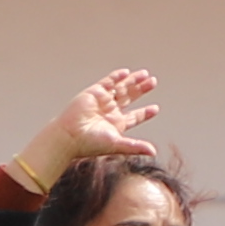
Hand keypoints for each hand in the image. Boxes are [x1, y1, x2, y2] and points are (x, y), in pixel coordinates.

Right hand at [8, 68, 162, 192]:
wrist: (69, 135)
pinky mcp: (93, 93)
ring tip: (145, 75)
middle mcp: (110, 112)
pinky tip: (126, 72)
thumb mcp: (117, 144)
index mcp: (116, 124)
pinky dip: (116, 77)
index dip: (145, 113)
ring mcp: (102, 101)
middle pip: (129, 97)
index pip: (134, 117)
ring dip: (132, 81)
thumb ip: (135, 146)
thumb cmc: (90, 143)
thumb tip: (154, 152)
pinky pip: (106, 82)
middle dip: (141, 90)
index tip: (155, 109)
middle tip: (153, 82)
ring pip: (120, 88)